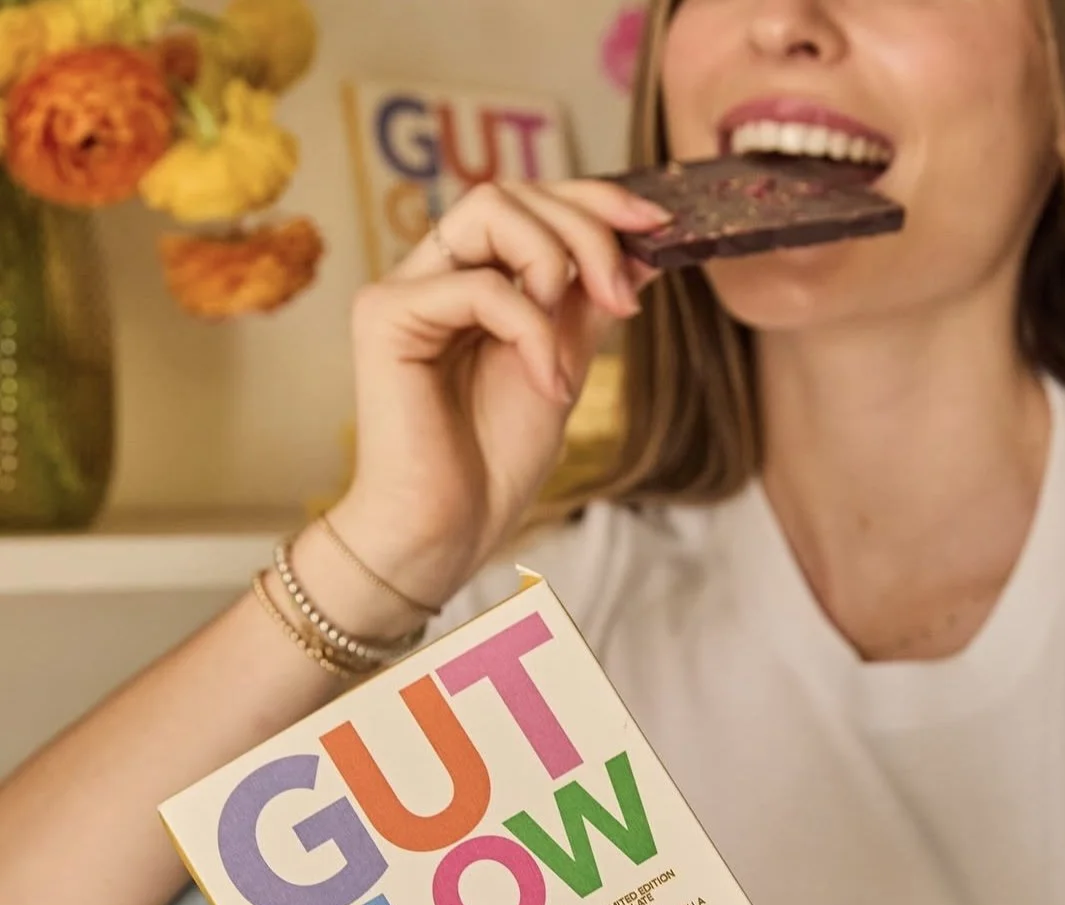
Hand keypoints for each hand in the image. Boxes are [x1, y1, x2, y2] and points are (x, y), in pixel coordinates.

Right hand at [328, 180, 668, 611]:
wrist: (445, 534)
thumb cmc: (491, 464)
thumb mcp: (562, 368)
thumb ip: (587, 305)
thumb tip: (641, 246)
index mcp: (470, 280)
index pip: (529, 203)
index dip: (595, 200)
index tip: (659, 225)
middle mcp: (432, 274)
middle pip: (511, 191)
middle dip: (587, 228)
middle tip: (627, 297)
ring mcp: (404, 291)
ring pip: (489, 209)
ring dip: (557, 261)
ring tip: (575, 341)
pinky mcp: (384, 317)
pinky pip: (477, 286)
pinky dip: (530, 331)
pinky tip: (546, 386)